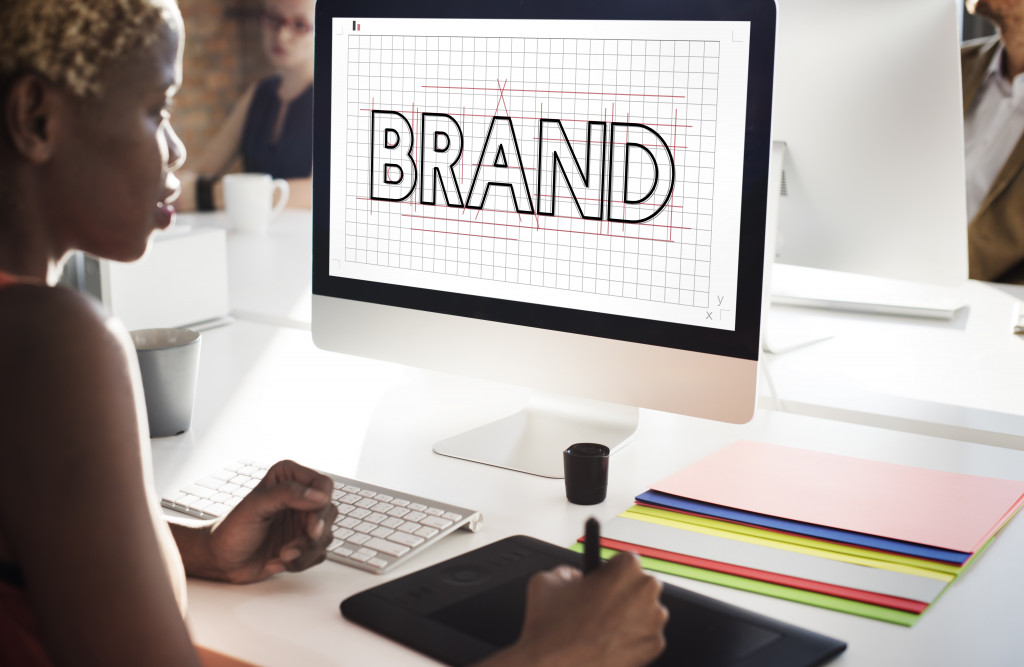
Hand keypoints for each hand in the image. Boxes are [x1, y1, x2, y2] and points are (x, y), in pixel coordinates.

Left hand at [204, 460, 336, 582]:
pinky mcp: (304, 544)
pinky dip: (300, 562)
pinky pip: (318, 554)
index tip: (311, 524)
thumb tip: (319, 496)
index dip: (322, 504)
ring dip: (304, 552)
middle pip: (329, 512)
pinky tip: (277, 561)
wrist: (221, 560)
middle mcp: (301, 499)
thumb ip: (287, 494)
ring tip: (281, 555)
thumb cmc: (232, 530)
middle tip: (292, 547)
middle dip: (312, 535)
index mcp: (289, 479)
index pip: (323, 485)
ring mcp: (303, 522)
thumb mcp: (255, 506)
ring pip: (326, 537)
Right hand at [484, 553, 668, 666]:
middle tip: (599, 607)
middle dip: (622, 594)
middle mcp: (646, 591)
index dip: (610, 572)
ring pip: (645, 611)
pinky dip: (630, 639)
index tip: (602, 582)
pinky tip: (607, 643)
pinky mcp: (654, 647)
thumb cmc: (553, 627)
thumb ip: (569, 571)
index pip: (625, 560)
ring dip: (629, 616)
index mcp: (626, 568)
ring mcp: (654, 621)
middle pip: (639, 585)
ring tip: (600, 628)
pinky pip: (645, 636)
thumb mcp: (547, 580)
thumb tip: (576, 577)